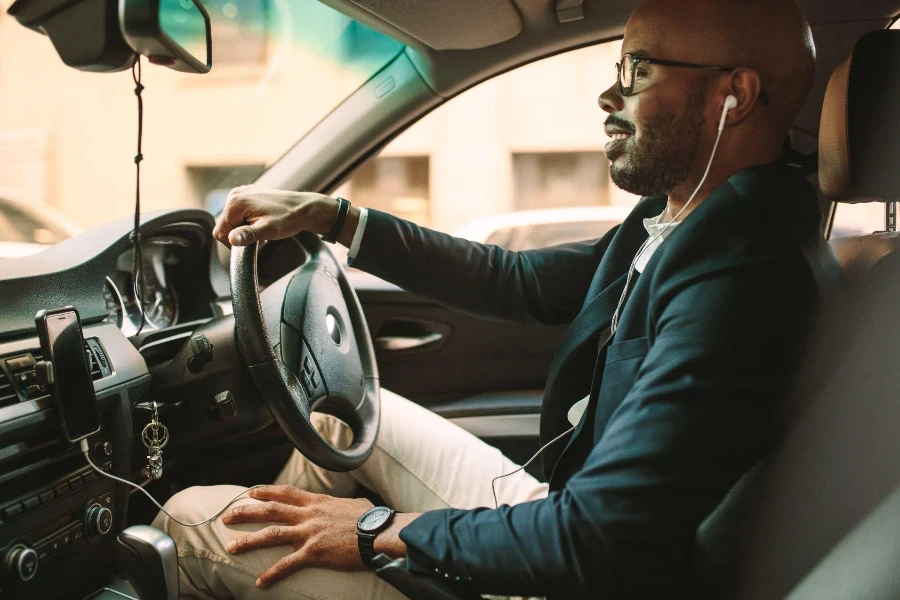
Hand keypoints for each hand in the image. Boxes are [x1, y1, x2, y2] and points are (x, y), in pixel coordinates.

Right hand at [212, 185, 334, 246]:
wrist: (304, 208)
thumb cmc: (288, 219)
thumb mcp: (268, 230)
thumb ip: (248, 235)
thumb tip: (232, 239)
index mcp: (235, 202)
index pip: (220, 232)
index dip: (234, 242)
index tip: (251, 242)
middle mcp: (235, 194)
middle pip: (226, 225)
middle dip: (241, 234)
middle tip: (260, 235)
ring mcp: (242, 192)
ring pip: (234, 220)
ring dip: (246, 228)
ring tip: (263, 228)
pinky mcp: (249, 194)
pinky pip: (241, 213)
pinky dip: (249, 220)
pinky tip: (263, 221)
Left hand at [222, 485, 373, 586]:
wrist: (377, 532)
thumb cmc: (370, 518)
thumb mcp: (351, 504)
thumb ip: (339, 504)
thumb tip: (342, 505)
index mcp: (316, 501)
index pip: (285, 492)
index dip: (265, 492)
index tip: (250, 493)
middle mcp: (308, 514)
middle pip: (270, 510)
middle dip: (246, 513)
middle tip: (227, 516)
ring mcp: (309, 532)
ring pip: (272, 534)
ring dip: (249, 541)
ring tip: (231, 547)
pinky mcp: (314, 552)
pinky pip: (288, 564)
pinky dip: (272, 573)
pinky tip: (260, 582)